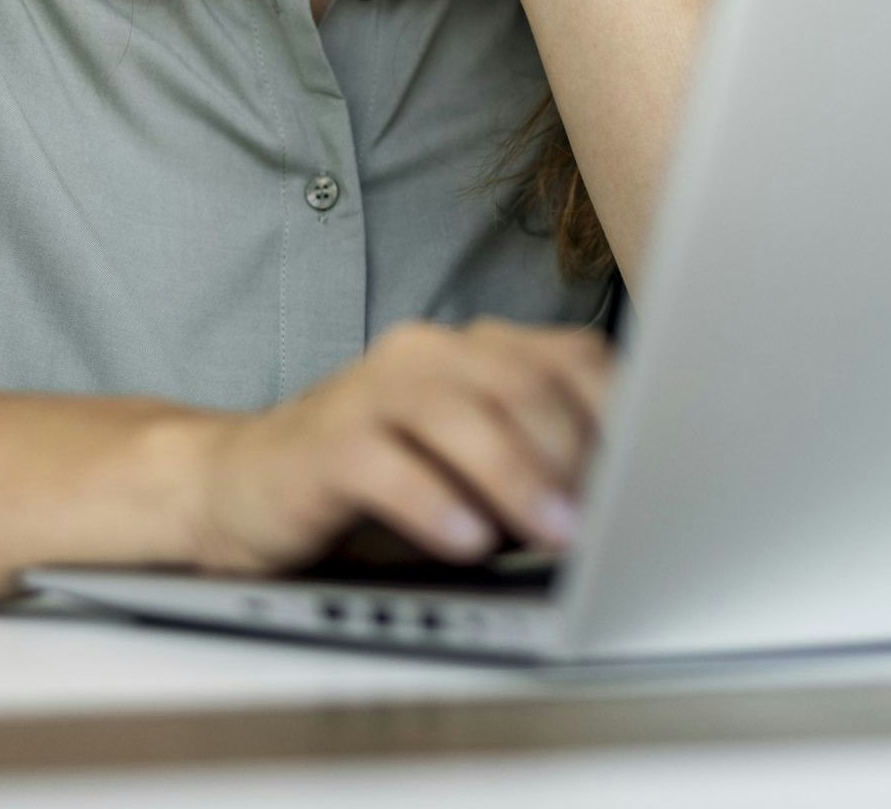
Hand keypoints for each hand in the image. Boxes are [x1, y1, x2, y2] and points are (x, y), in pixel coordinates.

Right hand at [182, 320, 613, 572]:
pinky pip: (388, 464)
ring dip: (517, 478)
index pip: (574, 360)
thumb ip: (539, 458)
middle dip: (572, 454)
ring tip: (552, 534)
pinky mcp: (324, 441)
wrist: (244, 486)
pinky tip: (466, 540)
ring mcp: (372, 390)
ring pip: (461, 415)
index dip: (617, 417)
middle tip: (603, 520)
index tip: (646, 478)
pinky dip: (435, 503)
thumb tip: (626, 498)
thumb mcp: (472, 463)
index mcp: (478, 349)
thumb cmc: (381, 479)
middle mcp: (430, 354)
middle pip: (523, 385)